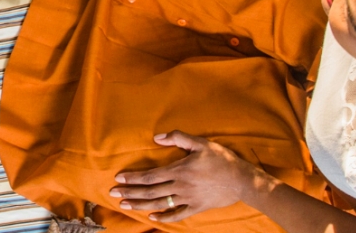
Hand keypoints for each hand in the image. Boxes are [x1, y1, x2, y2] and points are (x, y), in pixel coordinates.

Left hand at [110, 131, 268, 222]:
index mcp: (179, 171)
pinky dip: (164, 218)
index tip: (118, 179)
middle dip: (130, 192)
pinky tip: (152, 218)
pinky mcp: (197, 207)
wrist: (242, 181)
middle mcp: (180, 187)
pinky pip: (178, 215)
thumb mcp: (200, 143)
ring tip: (125, 205)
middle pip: (150, 192)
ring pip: (159, 204)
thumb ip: (178, 138)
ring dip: (140, 205)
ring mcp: (188, 199)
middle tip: (113, 193)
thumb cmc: (221, 159)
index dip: (132, 178)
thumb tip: (157, 137)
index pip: (150, 176)